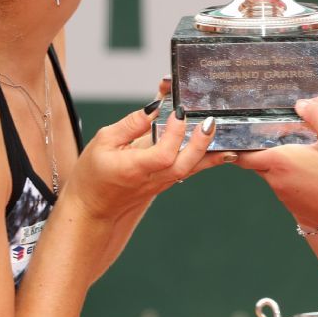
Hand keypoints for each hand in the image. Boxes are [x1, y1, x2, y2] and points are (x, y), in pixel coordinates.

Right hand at [65, 103, 224, 221]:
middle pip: (183, 165)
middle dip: (200, 143)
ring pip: (191, 169)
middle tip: (209, 121)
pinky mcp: (166, 182)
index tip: (178, 112)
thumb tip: (154, 106)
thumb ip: (130, 124)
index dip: (174, 134)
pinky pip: (189, 170)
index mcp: (133, 168)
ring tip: (222, 132)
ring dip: (210, 151)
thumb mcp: (103, 142)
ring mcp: (161, 183)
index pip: (163, 154)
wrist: (94, 209)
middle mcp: (151, 179)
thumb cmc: (94, 174)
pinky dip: (206, 158)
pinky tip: (224, 149)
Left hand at [235, 96, 317, 228]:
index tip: (246, 135)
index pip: (243, 156)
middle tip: (286, 138)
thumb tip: (303, 104)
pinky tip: (316, 172)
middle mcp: (277, 181)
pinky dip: (294, 178)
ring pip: (274, 175)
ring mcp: (285, 197)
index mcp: (281, 162)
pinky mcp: (296, 208)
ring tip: (307, 154)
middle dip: (267, 149)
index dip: (241, 145)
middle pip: (259, 162)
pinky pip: (287, 188)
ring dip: (284, 165)